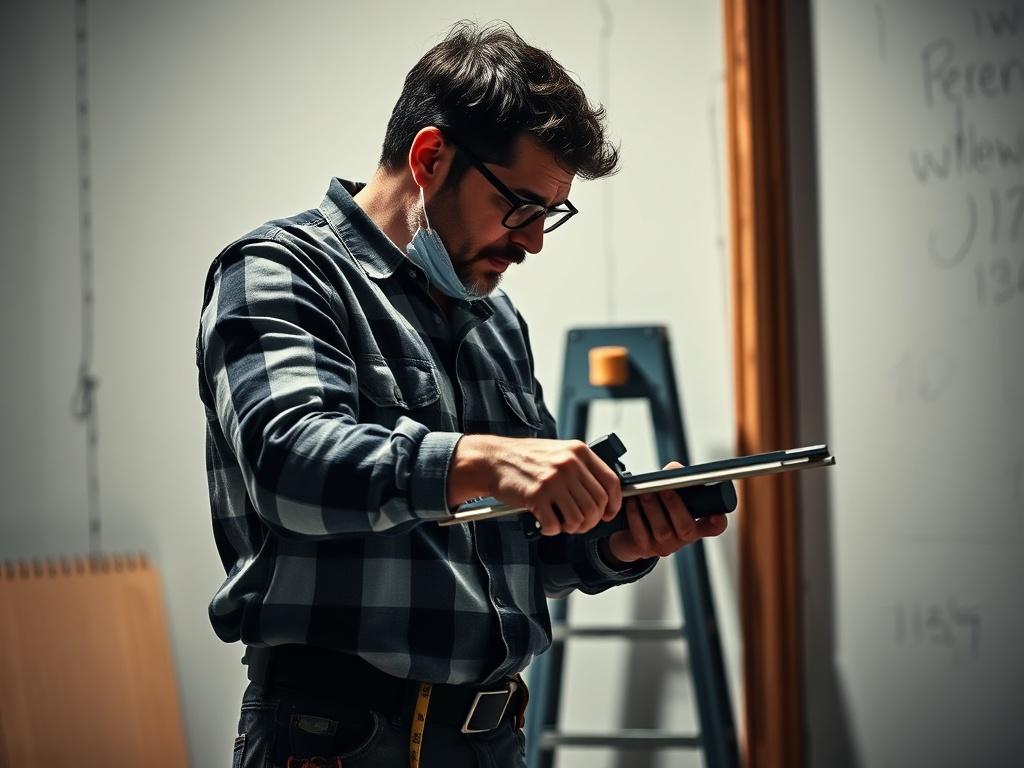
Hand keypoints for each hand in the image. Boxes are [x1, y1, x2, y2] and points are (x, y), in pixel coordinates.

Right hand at [448, 435, 622, 535]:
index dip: (614, 504)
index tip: (608, 514)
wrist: (493, 459)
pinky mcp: (537, 495)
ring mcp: (553, 480)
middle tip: (578, 525)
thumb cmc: (525, 458)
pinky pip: (555, 525)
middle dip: (590, 522)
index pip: (611, 482)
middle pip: (596, 505)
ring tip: (559, 523)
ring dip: (571, 528)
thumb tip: (603, 497)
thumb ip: (580, 469)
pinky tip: (544, 524)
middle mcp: (569, 464)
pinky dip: (551, 530)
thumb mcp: (559, 452)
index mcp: (578, 452)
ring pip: (579, 518)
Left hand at [604, 461, 727, 563]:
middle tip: (665, 489)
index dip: (718, 522)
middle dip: (675, 506)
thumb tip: (674, 469)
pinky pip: (640, 533)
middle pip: (686, 529)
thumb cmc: (655, 510)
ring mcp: (663, 546)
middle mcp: (682, 539)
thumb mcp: (669, 496)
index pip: (714, 527)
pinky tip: (632, 503)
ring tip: (644, 492)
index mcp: (695, 525)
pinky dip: (635, 516)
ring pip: (662, 530)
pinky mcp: (643, 548)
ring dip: (652, 508)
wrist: (630, 535)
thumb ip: (676, 481)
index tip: (717, 513)